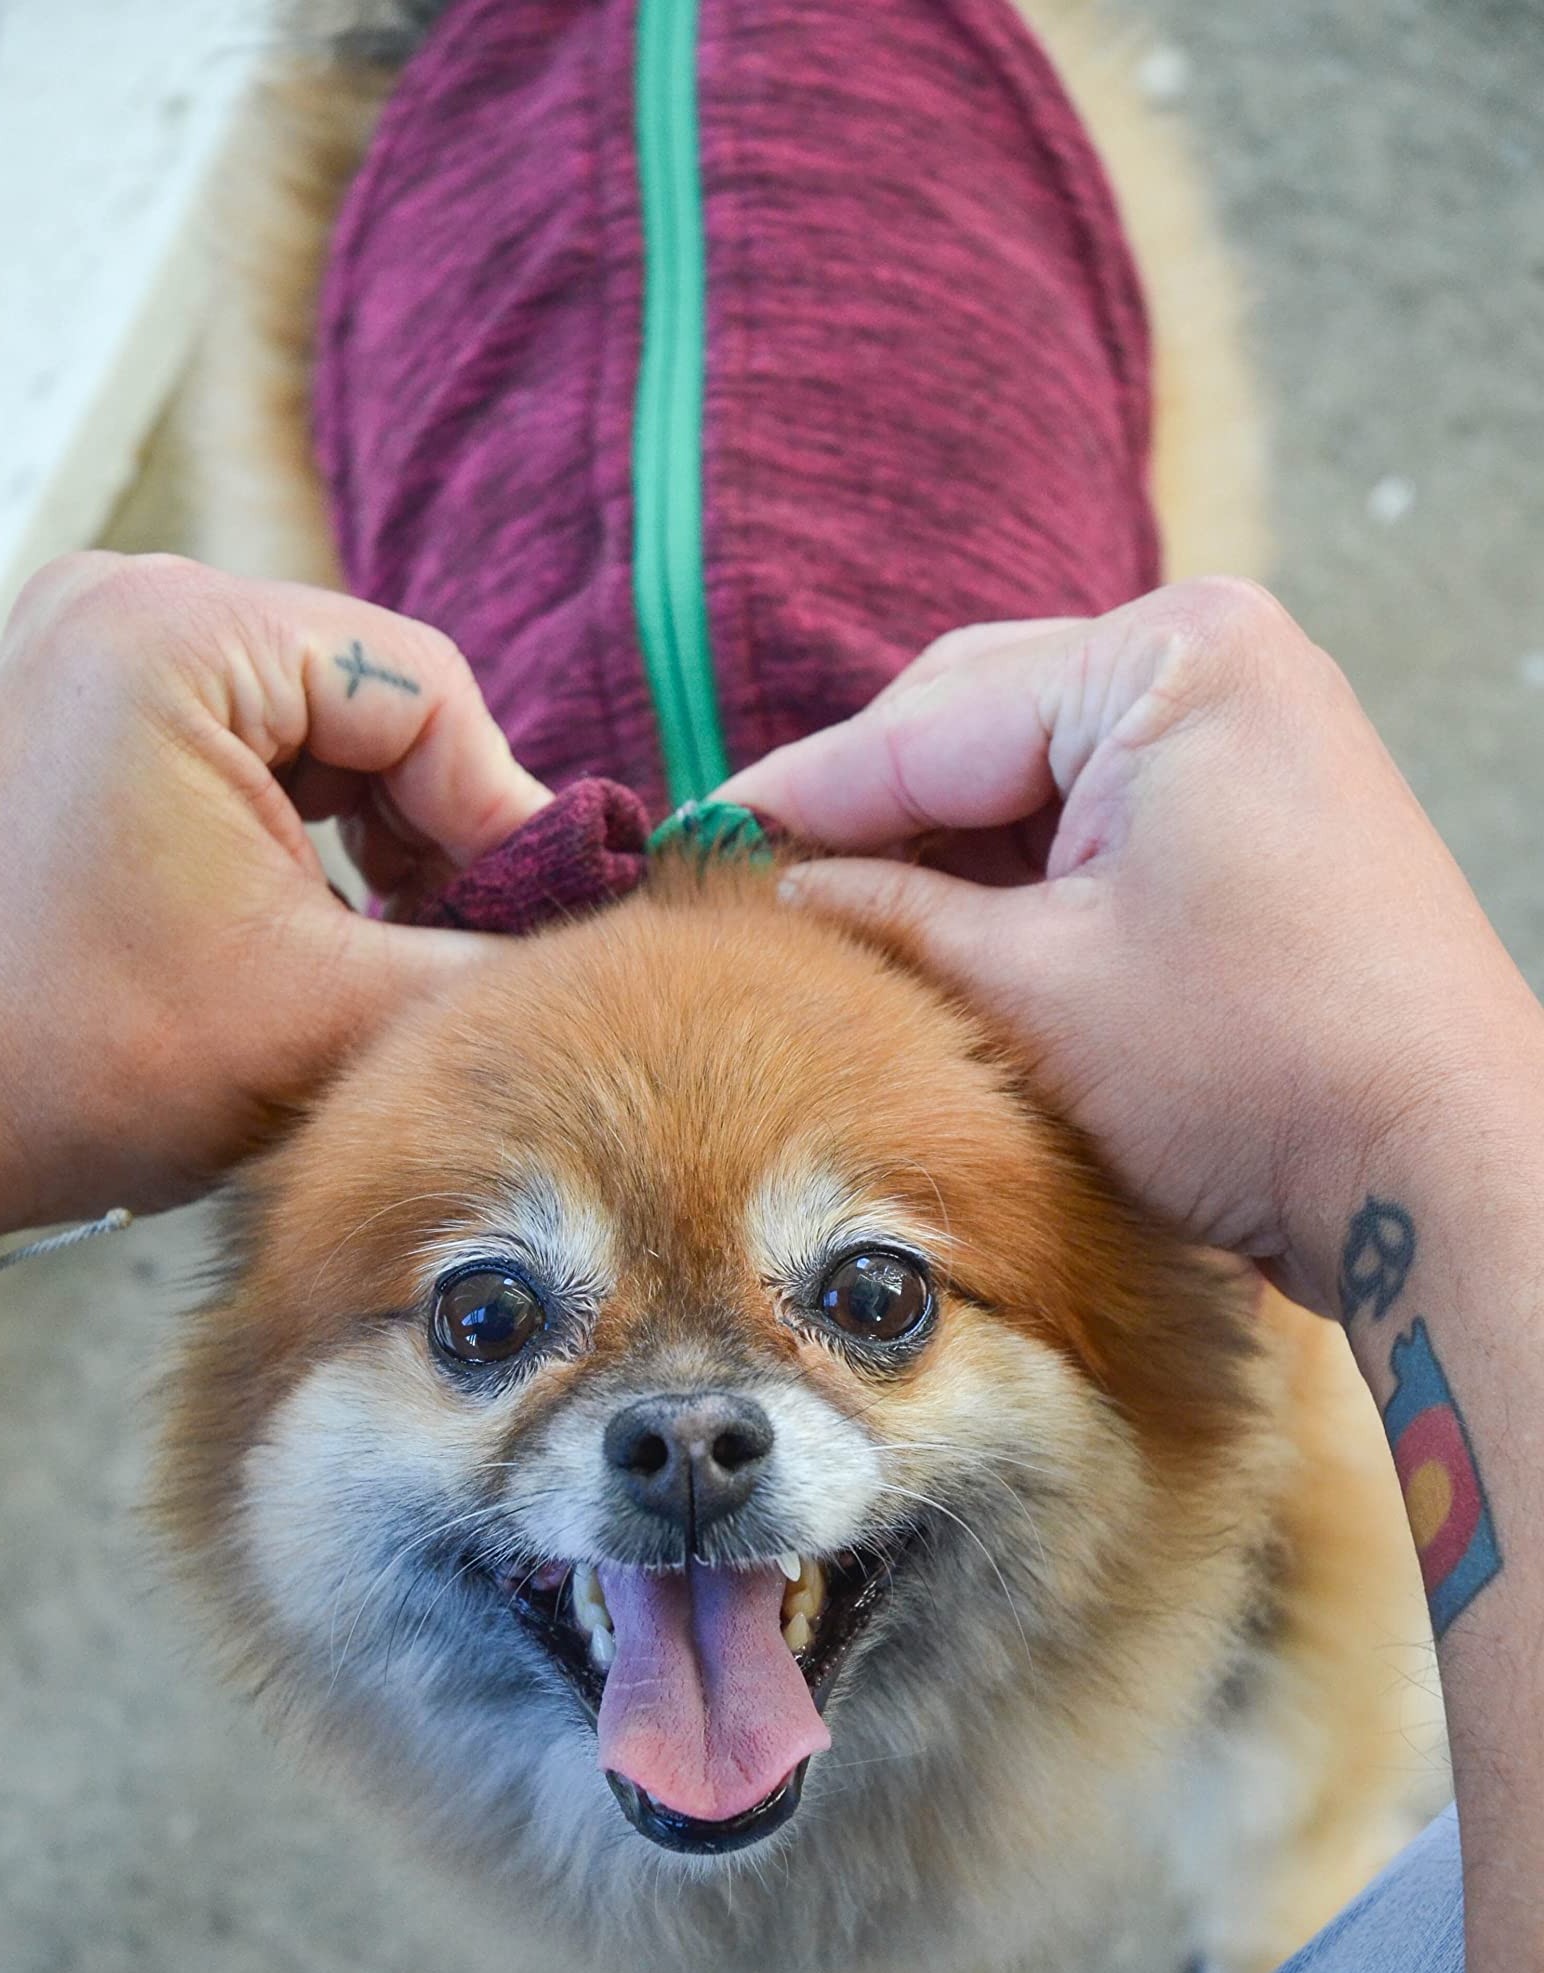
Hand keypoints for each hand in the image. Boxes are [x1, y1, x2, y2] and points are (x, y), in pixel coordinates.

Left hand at [0, 554, 546, 1246]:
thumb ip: (495, 961)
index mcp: (174, 634)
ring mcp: (93, 648)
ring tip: (404, 947)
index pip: (423, 687)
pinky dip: (313, 829)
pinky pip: (253, 741)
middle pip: (374, 694)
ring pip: (322, 722)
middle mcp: (124, 600)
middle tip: (476, 946)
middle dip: (441, 827)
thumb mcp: (331, 1014)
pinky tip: (332, 924)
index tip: (542, 927)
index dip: (502, 815)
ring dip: (385, 834)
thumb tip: (611, 939)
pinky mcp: (85, 705)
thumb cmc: (91, 1062)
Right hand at [725, 579, 1543, 1313]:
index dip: (795, 795)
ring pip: (1031, 767)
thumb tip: (780, 885)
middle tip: (750, 890)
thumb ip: (890, 916)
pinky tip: (937, 931)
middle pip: (976, 720)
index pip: (926, 723)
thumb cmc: (1255, 1068)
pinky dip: (1016, 867)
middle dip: (866, 811)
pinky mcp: (1260, 803)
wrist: (1435, 1163)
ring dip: (936, 844)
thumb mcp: (1032, 988)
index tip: (690, 843)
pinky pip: (1097, 809)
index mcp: (1167, 657)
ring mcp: (1249, 727)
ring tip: (829, 923)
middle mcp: (1217, 657)